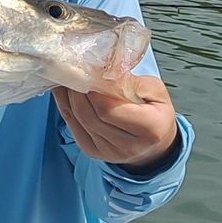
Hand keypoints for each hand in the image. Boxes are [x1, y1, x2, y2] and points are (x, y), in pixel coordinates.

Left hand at [54, 76, 178, 168]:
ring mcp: (108, 152)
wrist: (154, 143)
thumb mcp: (155, 90)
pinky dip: (66, 106)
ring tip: (68, 77)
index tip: (89, 71)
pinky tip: (66, 92)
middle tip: (73, 70)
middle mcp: (128, 146)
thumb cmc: (155, 111)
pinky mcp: (92, 152)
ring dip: (68, 97)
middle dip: (77, 90)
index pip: (109, 109)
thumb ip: (130, 81)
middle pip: (89, 115)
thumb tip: (101, 71)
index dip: (94, 89)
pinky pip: (71, 126)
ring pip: (77, 120)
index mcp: (150, 129)